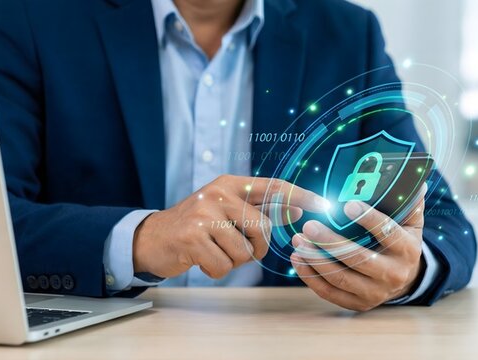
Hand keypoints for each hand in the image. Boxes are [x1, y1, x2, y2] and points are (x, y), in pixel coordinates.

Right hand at [133, 175, 328, 278]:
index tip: (325, 205)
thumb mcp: (228, 211)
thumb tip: (297, 212)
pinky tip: (202, 259)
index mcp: (230, 184)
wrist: (152, 238)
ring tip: (214, 251)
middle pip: (262, 228)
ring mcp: (203, 214)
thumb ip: (260, 210)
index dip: (301, 196)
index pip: (274, 187)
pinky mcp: (191, 237)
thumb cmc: (197, 225)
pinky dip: (216, 270)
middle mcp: (218, 193)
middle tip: (237, 248)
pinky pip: (223, 265)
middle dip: (255, 247)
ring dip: (233, 261)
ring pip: (244, 251)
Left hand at [290, 186, 426, 310]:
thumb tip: (413, 179)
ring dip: (315, 259)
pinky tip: (299, 260)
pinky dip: (311, 277)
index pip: (388, 232)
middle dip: (330, 242)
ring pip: (340, 277)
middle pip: (358, 258)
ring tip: (299, 241)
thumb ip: (408, 201)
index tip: (348, 205)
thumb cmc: (402, 240)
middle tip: (309, 226)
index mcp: (408, 249)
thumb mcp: (411, 221)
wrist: (406, 278)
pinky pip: (330, 292)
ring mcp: (375, 293)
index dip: (368, 219)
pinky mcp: (359, 304)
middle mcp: (393, 274)